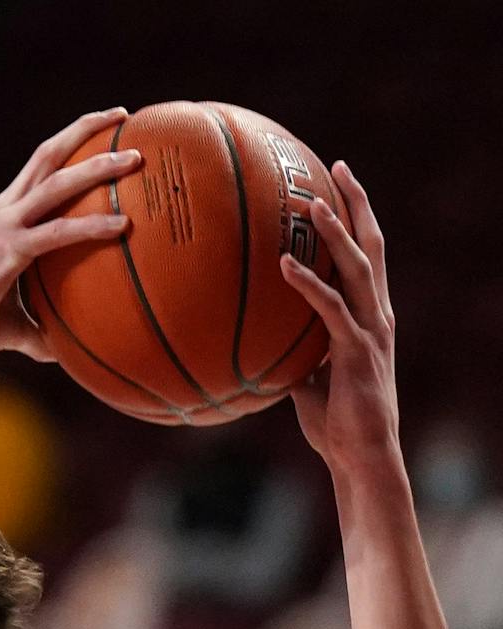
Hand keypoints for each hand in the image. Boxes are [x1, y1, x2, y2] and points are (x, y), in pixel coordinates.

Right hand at [0, 108, 141, 362]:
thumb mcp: (8, 322)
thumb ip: (38, 330)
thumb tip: (64, 351)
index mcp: (0, 217)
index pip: (37, 165)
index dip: (70, 141)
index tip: (103, 128)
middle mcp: (2, 211)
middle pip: (48, 154)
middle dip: (88, 129)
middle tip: (125, 118)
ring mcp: (3, 228)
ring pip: (57, 182)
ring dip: (98, 165)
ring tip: (135, 158)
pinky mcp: (8, 252)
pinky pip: (59, 232)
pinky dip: (93, 225)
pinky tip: (123, 225)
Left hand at [281, 162, 398, 469]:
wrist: (360, 455)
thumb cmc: (334, 423)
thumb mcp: (307, 380)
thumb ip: (292, 355)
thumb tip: (257, 345)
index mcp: (368, 318)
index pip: (366, 257)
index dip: (355, 220)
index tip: (336, 187)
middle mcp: (377, 315)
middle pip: (373, 246)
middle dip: (357, 205)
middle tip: (338, 168)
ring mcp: (371, 331)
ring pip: (359, 268)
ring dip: (336, 233)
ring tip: (313, 204)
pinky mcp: (356, 352)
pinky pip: (330, 309)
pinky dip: (308, 284)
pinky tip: (283, 264)